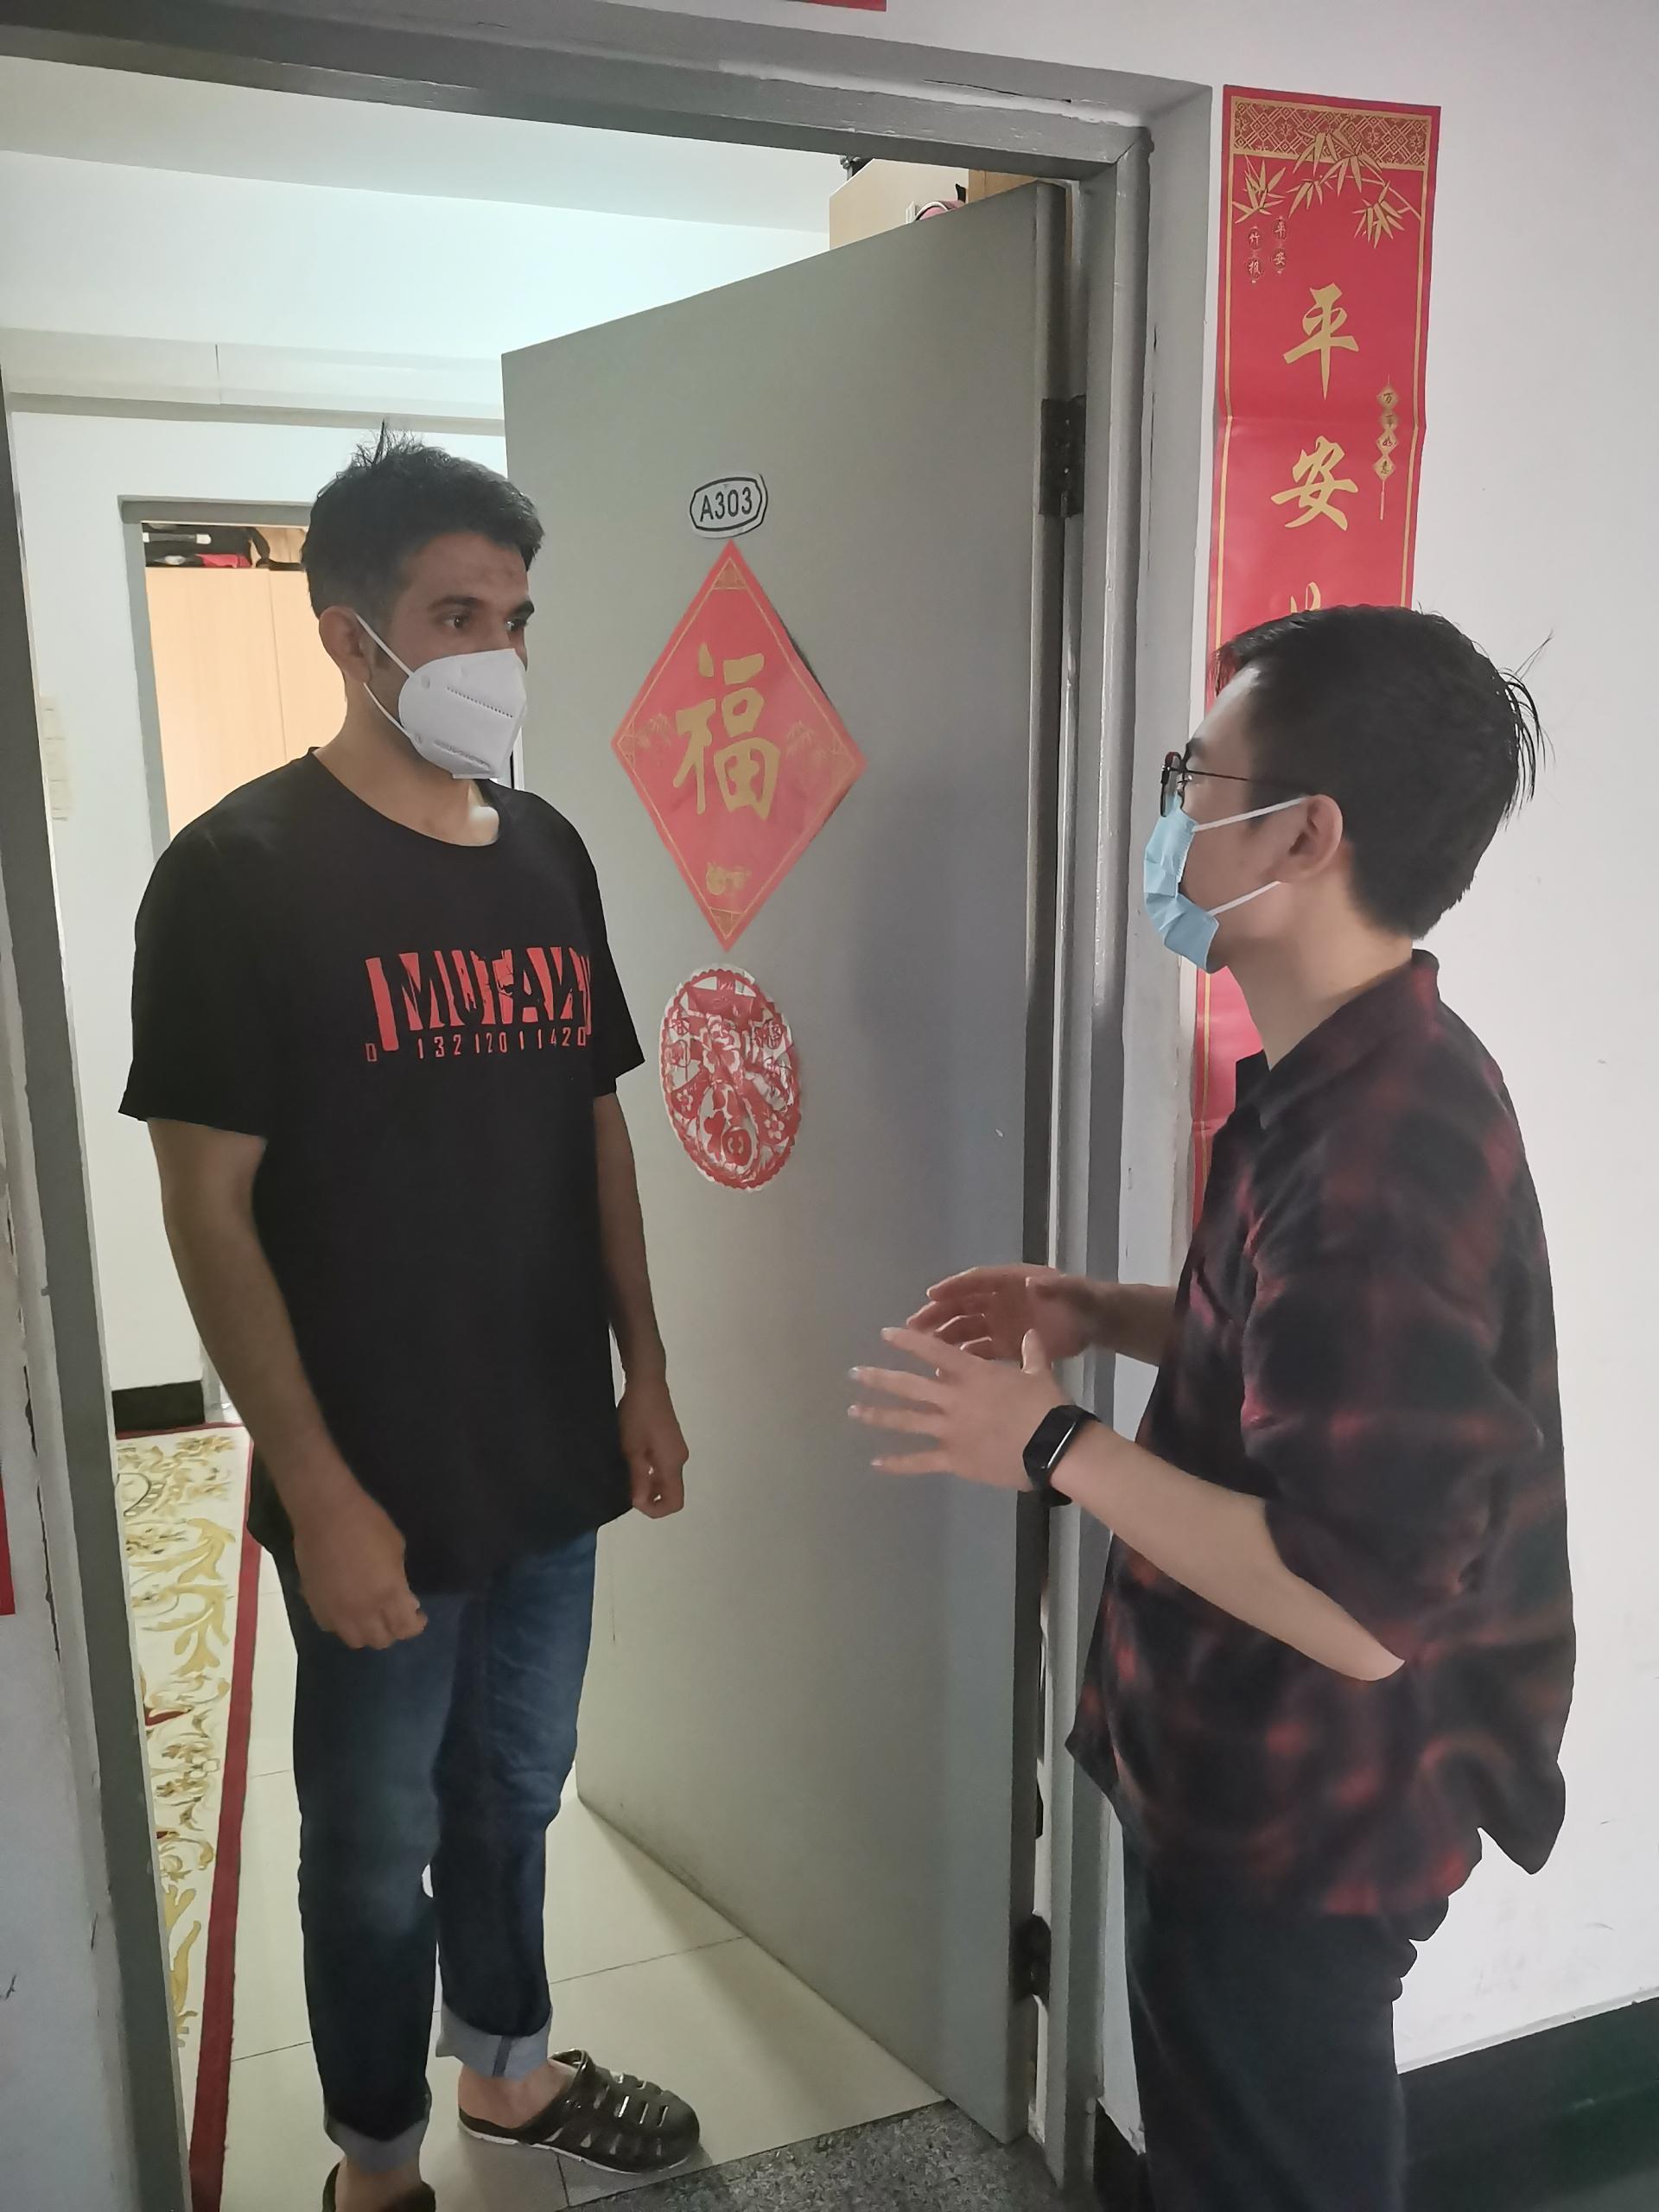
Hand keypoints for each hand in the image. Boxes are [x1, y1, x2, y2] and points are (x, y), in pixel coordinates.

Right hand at [292, 1485, 424, 1649]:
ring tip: (371, 1616)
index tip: (418, 1615)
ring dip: (367, 1632)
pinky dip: (343, 1624)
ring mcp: (336, 1611)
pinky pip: (331, 1627)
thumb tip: (403, 1599)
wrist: (324, 1513)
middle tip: (395, 1615)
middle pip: (381, 1640)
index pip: (405, 1629)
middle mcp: (362, 1611)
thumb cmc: (367, 1523)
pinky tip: (347, 1609)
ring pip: (355, 1640)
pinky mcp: (315, 1604)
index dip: (415, 1626)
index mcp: (388, 1595)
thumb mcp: (396, 1548)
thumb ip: (399, 1580)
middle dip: (393, 1630)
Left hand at [620, 1371, 688, 1519]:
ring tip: (626, 1471)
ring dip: (649, 1483)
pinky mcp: (671, 1441)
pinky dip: (651, 1471)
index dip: (655, 1510)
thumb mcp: (632, 1450)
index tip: (634, 1501)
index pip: (675, 1502)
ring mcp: (677, 1449)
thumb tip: (639, 1503)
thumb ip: (638, 1478)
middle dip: (650, 1496)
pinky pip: (664, 1466)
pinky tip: (633, 1459)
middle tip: (625, 1486)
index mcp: (673, 1463)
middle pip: (671, 1491)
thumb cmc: (637, 1416)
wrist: (647, 1383)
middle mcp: (680, 1459)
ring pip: (666, 1478)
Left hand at [850, 1326, 1065, 1488]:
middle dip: (878, 1379)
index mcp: (972, 1375)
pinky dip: (897, 1463)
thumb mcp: (1040, 1374)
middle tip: (854, 1374)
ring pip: (906, 1421)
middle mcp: (953, 1399)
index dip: (907, 1341)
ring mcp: (950, 1430)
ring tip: (853, 1411)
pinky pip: (920, 1461)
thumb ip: (1031, 1353)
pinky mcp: (954, 1458)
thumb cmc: (1047, 1408)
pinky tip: (876, 1463)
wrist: (1052, 1447)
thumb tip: (1031, 1333)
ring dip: (877, 1415)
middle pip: (908, 1386)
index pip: (933, 1352)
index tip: (886, 1333)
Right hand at [909, 1264, 1103, 1364]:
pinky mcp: (1007, 1345)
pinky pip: (980, 1350)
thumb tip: (1033, 1283)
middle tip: (915, 1325)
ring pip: (967, 1328)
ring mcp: (1001, 1322)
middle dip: (939, 1313)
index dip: (955, 1286)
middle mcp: (1000, 1300)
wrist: (1095, 1322)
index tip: (932, 1294)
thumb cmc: (1084, 1301)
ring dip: (946, 1336)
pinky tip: (948, 1369)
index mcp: (1012, 1281)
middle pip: (964, 1304)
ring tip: (923, 1348)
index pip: (978, 1280)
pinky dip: (965, 1357)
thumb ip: (1055, 1287)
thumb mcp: (1074, 1291)